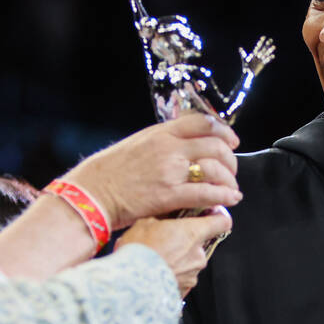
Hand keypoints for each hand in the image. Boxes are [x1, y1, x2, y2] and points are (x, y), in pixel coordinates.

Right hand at [63, 113, 240, 228]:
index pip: (202, 123)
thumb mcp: (136, 144)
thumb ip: (161, 142)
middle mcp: (169, 148)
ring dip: (229, 180)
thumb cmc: (108, 172)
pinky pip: (206, 193)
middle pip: (215, 146)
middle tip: (231, 170)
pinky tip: (228, 200)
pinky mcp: (169, 195)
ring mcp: (170, 171)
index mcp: (160, 133)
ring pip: (215, 169)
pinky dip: (222, 196)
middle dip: (229, 159)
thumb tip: (182, 146)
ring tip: (231, 189)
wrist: (91, 192)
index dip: (223, 131)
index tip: (230, 141)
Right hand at [116, 208, 232, 295]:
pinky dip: (171, 275)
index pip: (222, 222)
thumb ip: (163, 219)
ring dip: (177, 260)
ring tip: (155, 260)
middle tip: (164, 241)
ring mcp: (193, 274)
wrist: (130, 285)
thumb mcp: (145, 224)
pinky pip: (181, 278)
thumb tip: (165, 217)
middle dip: (185, 242)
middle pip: (200, 244)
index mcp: (193, 232)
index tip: (212, 215)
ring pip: (189, 262)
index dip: (218, 217)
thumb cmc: (137, 252)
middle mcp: (198, 254)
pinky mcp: (184, 290)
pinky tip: (155, 273)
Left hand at [240, 37, 275, 75]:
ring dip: (270, 50)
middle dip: (267, 44)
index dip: (261, 42)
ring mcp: (261, 59)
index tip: (264, 37)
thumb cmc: (245, 66)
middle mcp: (258, 55)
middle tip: (271, 39)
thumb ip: (243, 54)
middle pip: (263, 49)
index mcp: (254, 53)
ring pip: (266, 54)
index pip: (258, 46)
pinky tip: (273, 55)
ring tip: (274, 46)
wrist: (247, 74)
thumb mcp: (244, 59)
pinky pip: (267, 61)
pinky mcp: (262, 64)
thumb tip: (240, 48)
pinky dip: (269, 58)